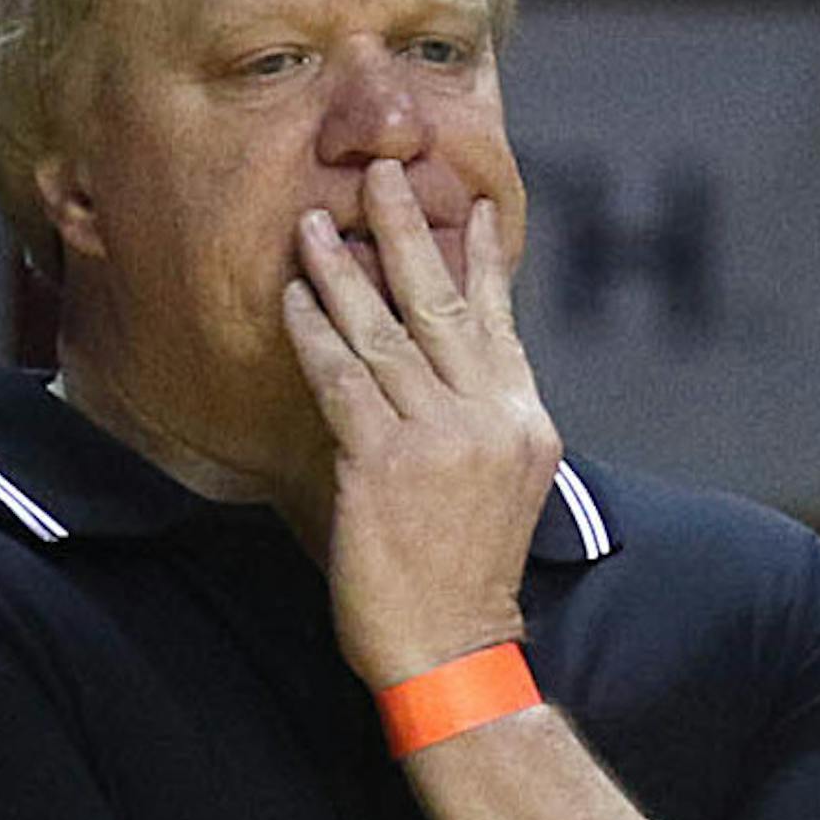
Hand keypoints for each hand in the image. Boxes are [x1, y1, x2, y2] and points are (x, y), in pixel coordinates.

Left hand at [280, 158, 559, 689]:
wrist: (456, 648)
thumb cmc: (467, 579)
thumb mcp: (499, 490)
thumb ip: (480, 425)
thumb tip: (446, 374)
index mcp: (526, 422)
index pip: (500, 323)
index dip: (481, 261)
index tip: (469, 207)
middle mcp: (490, 418)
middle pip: (443, 306)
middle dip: (411, 231)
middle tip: (384, 171)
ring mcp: (439, 438)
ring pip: (385, 334)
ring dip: (344, 271)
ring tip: (314, 223)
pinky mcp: (385, 464)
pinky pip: (343, 379)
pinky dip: (316, 334)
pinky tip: (294, 298)